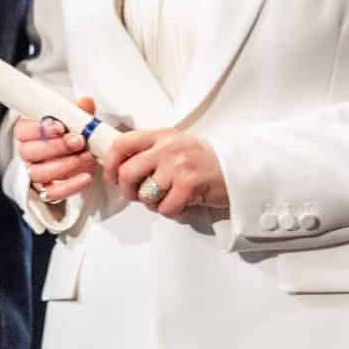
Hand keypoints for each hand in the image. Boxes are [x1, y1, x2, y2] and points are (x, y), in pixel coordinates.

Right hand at [14, 96, 96, 206]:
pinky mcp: (47, 190)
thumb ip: (77, 111)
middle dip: (56, 147)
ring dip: (65, 165)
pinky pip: (53, 193)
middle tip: (78, 141)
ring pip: (40, 173)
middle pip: (30, 152)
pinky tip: (86, 176)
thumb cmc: (70, 134)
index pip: (23, 131)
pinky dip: (70, 186)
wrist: (77, 154)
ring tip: (86, 156)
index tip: (60, 126)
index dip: (40, 129)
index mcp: (27, 133)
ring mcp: (35, 173)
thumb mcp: (73, 119)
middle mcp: (27, 154)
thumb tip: (86, 102)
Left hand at [101, 126, 226, 218]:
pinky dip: (171, 212)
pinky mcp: (189, 185)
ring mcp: (178, 166)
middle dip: (128, 191)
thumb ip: (150, 150)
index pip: (121, 144)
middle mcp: (167, 148)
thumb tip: (120, 165)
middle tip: (139, 195)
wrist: (239, 168)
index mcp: (161, 136)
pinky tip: (182, 204)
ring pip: (145, 194)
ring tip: (168, 198)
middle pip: (126, 173)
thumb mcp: (176, 145)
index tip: (112, 177)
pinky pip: (164, 209)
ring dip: (153, 203)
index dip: (110, 164)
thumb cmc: (204, 160)